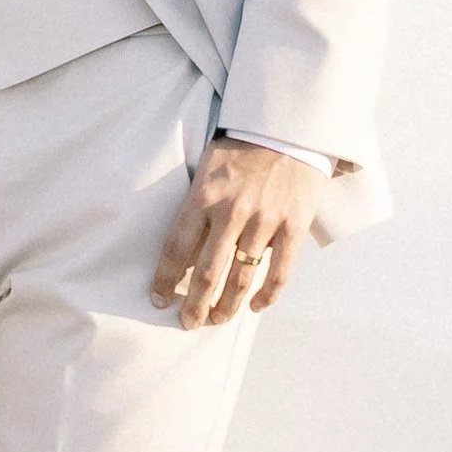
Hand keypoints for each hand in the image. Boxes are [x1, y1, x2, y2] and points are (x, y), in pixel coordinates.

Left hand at [152, 139, 324, 327]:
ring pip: (240, 279)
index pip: (176, 248)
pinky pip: (278, 273)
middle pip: (207, 274)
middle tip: (187, 323)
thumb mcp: (209, 169)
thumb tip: (186, 250)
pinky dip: (266, 296)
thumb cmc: (243, 149)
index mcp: (204, 197)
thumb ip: (197, 206)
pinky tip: (254, 307)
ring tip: (216, 320)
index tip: (159, 299)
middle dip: (193, 305)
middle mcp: (232, 213)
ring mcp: (264, 222)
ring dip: (226, 307)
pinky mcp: (293, 227)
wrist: (291, 129)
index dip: (164, 279)